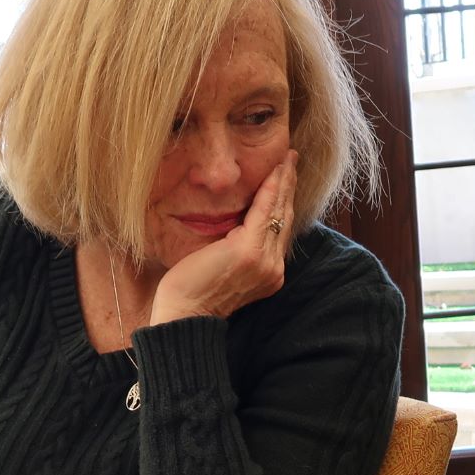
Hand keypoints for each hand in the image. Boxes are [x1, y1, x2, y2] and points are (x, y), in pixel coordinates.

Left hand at [149, 151, 297, 324]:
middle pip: (285, 218)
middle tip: (291, 159)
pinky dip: (271, 189)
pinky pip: (264, 212)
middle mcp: (273, 268)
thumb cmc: (193, 293)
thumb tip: (234, 225)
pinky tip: (275, 172)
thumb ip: (236, 249)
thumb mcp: (222, 268)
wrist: (184, 315)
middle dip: (289, 186)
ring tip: (286, 160)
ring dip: (283, 182)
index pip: (279, 230)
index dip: (284, 203)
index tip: (286, 179)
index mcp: (268, 273)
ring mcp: (264, 261)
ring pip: (279, 212)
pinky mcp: (249, 252)